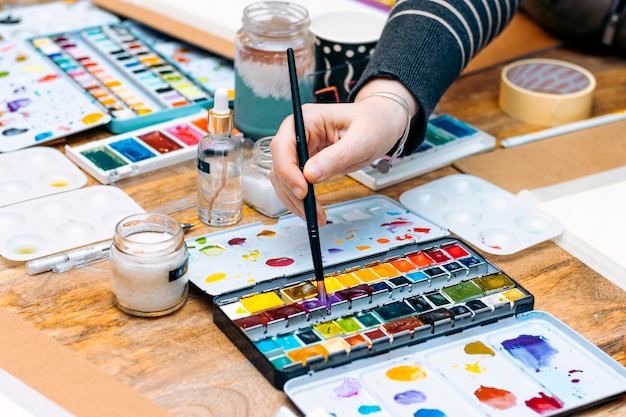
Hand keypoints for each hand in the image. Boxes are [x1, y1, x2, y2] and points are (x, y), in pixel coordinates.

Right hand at [269, 79, 416, 224]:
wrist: (379, 126)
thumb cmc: (372, 125)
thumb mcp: (361, 140)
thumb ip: (336, 156)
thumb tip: (311, 175)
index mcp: (306, 119)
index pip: (283, 146)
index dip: (287, 171)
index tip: (302, 191)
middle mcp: (297, 133)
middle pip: (280, 166)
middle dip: (292, 192)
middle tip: (311, 211)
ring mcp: (300, 149)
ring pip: (283, 179)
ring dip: (294, 201)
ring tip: (315, 216)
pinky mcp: (305, 163)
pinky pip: (294, 184)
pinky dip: (301, 200)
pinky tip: (314, 210)